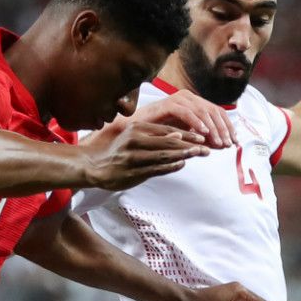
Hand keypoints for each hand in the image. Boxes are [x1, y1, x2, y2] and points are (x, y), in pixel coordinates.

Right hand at [83, 121, 209, 190]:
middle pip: (169, 142)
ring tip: (198, 154)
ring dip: (184, 155)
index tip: (202, 135)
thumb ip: (155, 136)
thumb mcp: (134, 137)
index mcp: (137, 129)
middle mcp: (135, 141)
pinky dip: (170, 166)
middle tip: (206, 147)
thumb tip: (180, 135)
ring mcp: (134, 157)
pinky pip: (156, 169)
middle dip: (190, 145)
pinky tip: (182, 164)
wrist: (94, 167)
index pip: (168, 129)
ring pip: (164, 155)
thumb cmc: (118, 152)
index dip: (187, 133)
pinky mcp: (133, 172)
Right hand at [132, 88, 234, 149]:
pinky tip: (203, 133)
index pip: (217, 112)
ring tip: (217, 142)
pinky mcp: (168, 104)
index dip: (228, 127)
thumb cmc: (158, 133)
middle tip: (226, 144)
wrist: (134, 129)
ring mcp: (178, 99)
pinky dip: (196, 122)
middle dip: (222, 129)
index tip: (234, 142)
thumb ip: (201, 137)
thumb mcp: (185, 135)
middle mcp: (188, 97)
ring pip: (202, 111)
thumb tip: (221, 145)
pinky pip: (186, 112)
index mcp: (194, 103)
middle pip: (212, 111)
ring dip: (212, 128)